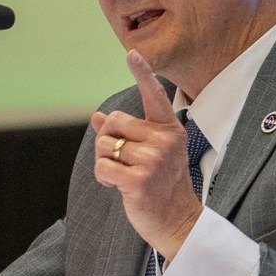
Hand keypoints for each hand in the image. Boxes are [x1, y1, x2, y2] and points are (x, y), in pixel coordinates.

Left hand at [90, 49, 202, 260]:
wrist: (178, 222)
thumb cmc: (162, 185)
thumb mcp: (150, 154)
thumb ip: (126, 134)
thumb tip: (97, 117)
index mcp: (169, 130)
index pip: (154, 96)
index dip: (142, 73)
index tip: (132, 54)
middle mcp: (164, 141)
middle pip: (114, 123)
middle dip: (109, 141)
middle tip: (125, 162)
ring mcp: (154, 161)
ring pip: (104, 145)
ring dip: (106, 163)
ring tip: (125, 176)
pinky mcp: (140, 180)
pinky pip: (102, 166)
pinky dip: (103, 177)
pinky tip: (119, 186)